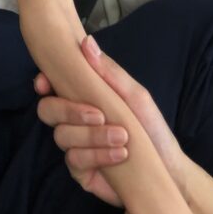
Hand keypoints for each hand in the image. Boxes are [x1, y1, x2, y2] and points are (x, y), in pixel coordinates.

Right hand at [35, 34, 186, 206]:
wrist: (168, 172)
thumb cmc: (151, 129)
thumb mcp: (135, 97)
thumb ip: (109, 72)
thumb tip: (87, 42)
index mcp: (84, 99)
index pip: (53, 87)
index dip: (44, 83)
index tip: (46, 84)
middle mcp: (75, 122)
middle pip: (48, 111)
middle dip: (69, 110)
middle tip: (98, 115)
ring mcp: (76, 147)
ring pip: (62, 137)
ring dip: (91, 136)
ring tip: (122, 137)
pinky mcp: (81, 172)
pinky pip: (73, 162)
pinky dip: (96, 155)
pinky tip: (119, 155)